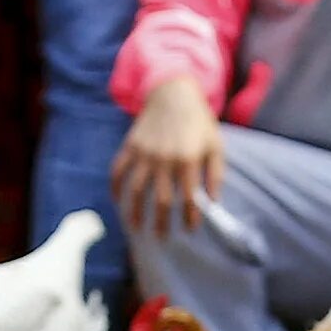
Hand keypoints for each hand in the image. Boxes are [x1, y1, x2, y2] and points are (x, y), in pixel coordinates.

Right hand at [111, 79, 225, 238]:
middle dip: (160, 222)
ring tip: (136, 227)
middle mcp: (164, 159)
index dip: (189, 217)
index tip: (189, 229)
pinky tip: (118, 201)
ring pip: (135, 189)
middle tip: (161, 237)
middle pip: (160, 199)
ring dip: (134, 212)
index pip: (188, 198)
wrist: (174, 93)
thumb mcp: (215, 145)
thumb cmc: (199, 122)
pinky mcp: (130, 146)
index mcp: (188, 159)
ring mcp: (144, 152)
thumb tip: (212, 201)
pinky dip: (116, 187)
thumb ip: (215, 174)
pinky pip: (118, 171)